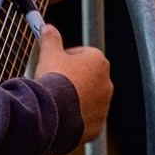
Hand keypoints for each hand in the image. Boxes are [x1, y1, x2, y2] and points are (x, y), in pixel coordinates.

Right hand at [35, 25, 111, 142]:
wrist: (53, 113)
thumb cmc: (54, 81)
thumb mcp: (49, 54)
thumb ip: (51, 40)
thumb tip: (48, 28)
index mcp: (98, 63)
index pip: (85, 54)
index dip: (68, 56)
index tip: (56, 61)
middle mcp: (106, 84)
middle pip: (89, 77)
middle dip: (74, 78)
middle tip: (55, 81)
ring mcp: (103, 106)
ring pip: (89, 98)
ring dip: (76, 97)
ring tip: (57, 100)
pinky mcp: (97, 125)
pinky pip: (86, 118)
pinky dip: (76, 116)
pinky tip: (61, 115)